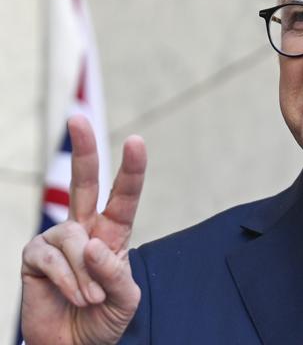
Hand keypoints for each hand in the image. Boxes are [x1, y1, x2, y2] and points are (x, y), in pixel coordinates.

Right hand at [21, 115, 146, 344]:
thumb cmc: (103, 319)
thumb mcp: (125, 299)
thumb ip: (115, 273)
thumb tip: (92, 243)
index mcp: (112, 233)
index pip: (124, 196)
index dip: (131, 170)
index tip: (136, 141)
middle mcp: (84, 229)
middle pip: (83, 183)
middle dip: (82, 149)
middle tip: (78, 117)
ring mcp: (57, 241)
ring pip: (73, 236)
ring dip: (87, 273)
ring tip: (92, 298)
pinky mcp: (34, 257)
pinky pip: (53, 257)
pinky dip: (69, 280)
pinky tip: (76, 297)